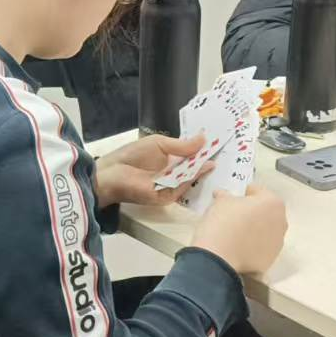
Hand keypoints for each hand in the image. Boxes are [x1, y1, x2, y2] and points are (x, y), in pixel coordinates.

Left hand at [96, 134, 212, 207]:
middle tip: (224, 151)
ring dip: (203, 169)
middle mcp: (172, 176)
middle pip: (194, 169)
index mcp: (170, 162)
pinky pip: (182, 187)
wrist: (111, 172)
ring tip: (217, 157)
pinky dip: (192, 178)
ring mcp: (169, 187)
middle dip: (207, 161)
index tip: (219, 143)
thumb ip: (181, 145)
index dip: (203, 151)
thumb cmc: (130, 156)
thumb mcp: (159, 144)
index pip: (191, 158)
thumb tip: (203, 139)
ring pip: (191, 179)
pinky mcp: (165, 197)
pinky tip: (201, 167)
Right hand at [191, 186, 287, 276]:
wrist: (220, 258)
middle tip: (235, 215)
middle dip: (254, 212)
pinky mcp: (271, 260)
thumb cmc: (223, 222)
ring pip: (266, 231)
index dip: (245, 193)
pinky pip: (262, 248)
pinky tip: (238, 247)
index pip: (258, 192)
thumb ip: (225, 196)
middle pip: (266, 212)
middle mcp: (281, 222)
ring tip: (236, 234)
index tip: (234, 198)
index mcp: (272, 203)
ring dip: (255, 230)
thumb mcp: (221, 202)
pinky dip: (253, 246)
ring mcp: (278, 243)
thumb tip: (223, 195)